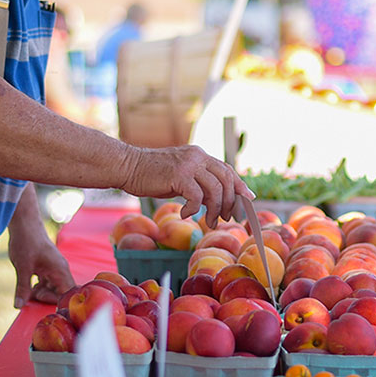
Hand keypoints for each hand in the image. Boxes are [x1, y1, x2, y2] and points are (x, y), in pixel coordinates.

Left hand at [8, 230, 74, 307]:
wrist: (23, 223)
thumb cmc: (26, 241)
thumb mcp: (23, 268)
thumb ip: (22, 288)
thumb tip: (18, 306)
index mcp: (60, 270)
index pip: (67, 294)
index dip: (56, 302)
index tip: (40, 302)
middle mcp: (60, 270)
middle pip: (60, 293)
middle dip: (46, 298)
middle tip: (31, 295)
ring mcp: (53, 268)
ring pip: (52, 288)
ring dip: (40, 292)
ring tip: (27, 291)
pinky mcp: (46, 266)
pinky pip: (46, 282)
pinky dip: (37, 287)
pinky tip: (27, 286)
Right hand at [121, 145, 252, 225]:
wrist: (128, 166)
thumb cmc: (151, 174)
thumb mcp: (180, 174)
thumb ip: (198, 181)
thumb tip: (216, 197)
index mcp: (200, 155)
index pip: (228, 170)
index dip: (239, 186)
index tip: (247, 200)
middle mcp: (198, 156)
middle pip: (227, 180)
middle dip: (229, 202)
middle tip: (224, 218)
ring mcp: (188, 165)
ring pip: (215, 189)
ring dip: (214, 210)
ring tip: (208, 221)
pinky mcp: (178, 175)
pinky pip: (197, 196)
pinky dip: (194, 209)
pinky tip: (185, 214)